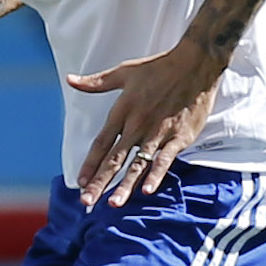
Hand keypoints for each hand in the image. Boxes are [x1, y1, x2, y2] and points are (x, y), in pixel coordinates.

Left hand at [69, 44, 224, 203]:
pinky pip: (165, 159)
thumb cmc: (159, 67)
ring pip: (138, 163)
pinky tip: (148, 189)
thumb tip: (70, 80)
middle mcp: (138, 124)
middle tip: (87, 201)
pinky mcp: (180, 136)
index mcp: (123, 111)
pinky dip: (156, 174)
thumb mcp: (123, 72)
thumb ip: (96, 82)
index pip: (101, 143)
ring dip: (125, 184)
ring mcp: (159, 132)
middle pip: (115, 158)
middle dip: (100, 182)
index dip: (90, 164)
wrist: (195, 63)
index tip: (80, 183)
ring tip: (114, 203)